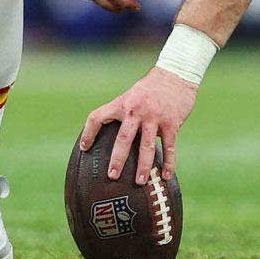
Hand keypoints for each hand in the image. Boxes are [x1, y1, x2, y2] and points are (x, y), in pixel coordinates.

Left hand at [80, 67, 196, 183]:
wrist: (175, 76)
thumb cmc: (149, 90)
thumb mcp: (131, 96)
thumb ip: (121, 114)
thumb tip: (108, 139)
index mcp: (122, 104)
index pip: (98, 117)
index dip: (88, 133)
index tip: (84, 148)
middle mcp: (136, 110)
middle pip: (123, 138)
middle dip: (118, 159)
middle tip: (112, 176)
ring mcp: (155, 117)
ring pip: (147, 146)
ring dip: (144, 166)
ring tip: (140, 182)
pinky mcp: (172, 123)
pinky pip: (170, 147)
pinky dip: (168, 163)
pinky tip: (165, 176)